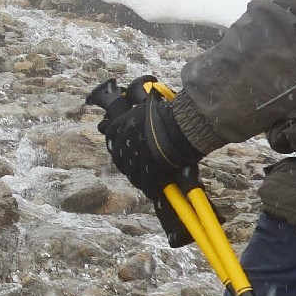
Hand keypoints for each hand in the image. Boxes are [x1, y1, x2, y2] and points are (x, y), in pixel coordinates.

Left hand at [87, 76, 204, 204]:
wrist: (184, 123)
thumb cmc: (172, 113)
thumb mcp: (150, 106)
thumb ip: (141, 112)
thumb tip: (142, 103)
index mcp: (125, 122)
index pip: (111, 135)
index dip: (117, 145)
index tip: (122, 151)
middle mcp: (127, 138)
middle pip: (120, 157)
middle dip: (127, 164)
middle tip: (135, 170)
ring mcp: (136, 153)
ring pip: (131, 171)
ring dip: (137, 178)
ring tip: (144, 183)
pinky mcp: (148, 166)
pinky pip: (146, 180)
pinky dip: (150, 187)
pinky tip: (154, 192)